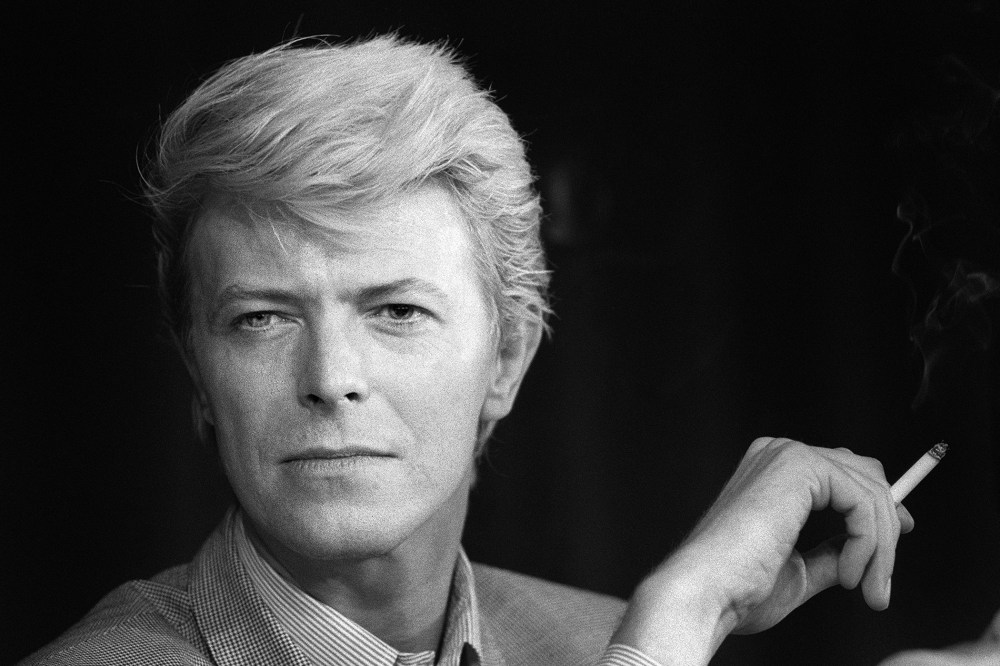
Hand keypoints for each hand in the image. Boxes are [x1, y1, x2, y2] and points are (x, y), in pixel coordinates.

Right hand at [613, 437, 913, 663]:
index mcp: (771, 471)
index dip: (879, 507)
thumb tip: (859, 550)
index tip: (895, 544)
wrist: (707, 591)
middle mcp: (778, 453)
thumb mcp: (798, 569)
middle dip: (885, 529)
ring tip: (867, 588)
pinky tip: (849, 574)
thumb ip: (829, 552)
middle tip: (881, 583)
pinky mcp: (800, 466)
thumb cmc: (736, 587)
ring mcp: (788, 455)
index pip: (845, 472)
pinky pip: (863, 500)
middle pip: (865, 476)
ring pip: (870, 491)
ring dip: (880, 548)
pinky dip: (870, 543)